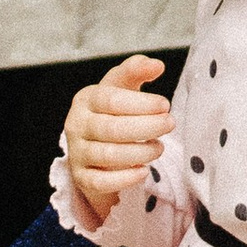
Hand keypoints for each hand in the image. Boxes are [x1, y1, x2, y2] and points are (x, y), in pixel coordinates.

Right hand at [62, 53, 172, 227]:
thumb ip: (137, 71)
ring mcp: (77, 153)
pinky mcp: (82, 178)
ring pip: (108, 155)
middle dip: (145, 127)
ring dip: (140, 152)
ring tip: (159, 147)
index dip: (140, 103)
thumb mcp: (122, 87)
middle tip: (169, 124)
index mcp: (86, 99)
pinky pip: (101, 182)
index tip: (165, 105)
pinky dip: (124, 178)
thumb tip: (157, 65)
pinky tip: (144, 171)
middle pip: (110, 128)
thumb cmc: (112, 111)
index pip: (111, 100)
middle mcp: (76, 125)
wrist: (93, 145)